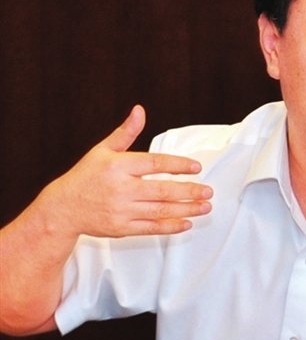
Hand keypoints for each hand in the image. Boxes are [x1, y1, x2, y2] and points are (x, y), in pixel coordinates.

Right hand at [39, 105, 212, 239]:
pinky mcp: (121, 228)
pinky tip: (186, 222)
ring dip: (186, 209)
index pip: (155, 163)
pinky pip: (151, 228)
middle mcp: (121, 188)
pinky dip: (170, 226)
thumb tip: (140, 111)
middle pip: (162, 189)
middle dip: (189, 191)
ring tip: (205, 206)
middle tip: (208, 190)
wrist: (63, 208)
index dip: (178, 165)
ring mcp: (121, 210)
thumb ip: (126, 132)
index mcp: (118, 165)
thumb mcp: (103, 150)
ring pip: (160, 210)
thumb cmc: (86, 177)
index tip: (196, 167)